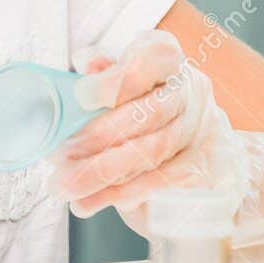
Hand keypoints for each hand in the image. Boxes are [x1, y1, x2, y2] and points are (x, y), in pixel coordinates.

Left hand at [50, 30, 246, 230]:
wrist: (198, 144)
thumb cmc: (149, 107)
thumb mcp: (125, 81)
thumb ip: (107, 72)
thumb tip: (88, 65)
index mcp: (168, 60)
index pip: (150, 61)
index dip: (116, 80)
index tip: (82, 96)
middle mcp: (191, 92)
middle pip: (148, 113)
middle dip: (99, 136)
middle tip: (61, 155)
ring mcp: (201, 132)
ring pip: (151, 153)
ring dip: (102, 172)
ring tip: (67, 186)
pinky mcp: (202, 170)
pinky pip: (159, 184)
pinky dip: (119, 194)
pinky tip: (89, 202)